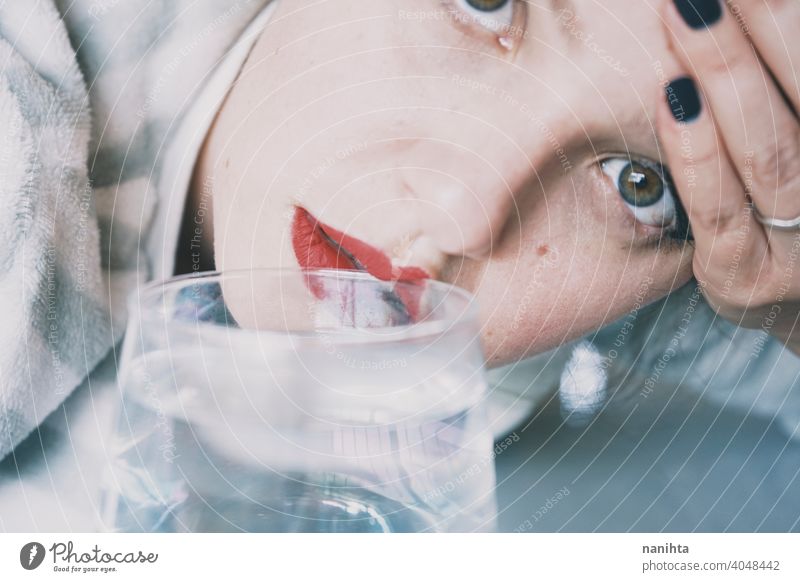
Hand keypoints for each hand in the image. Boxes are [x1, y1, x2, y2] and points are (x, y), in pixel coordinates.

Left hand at [657, 0, 799, 354]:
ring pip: (771, 153)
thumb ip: (777, 88)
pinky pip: (719, 211)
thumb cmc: (790, 200)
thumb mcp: (793, 139)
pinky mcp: (746, 279)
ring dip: (728, 74)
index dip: (787, 18)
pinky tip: (671, 99)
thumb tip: (730, 13)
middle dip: (769, 22)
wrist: (784, 292)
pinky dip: (697, 153)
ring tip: (689, 10)